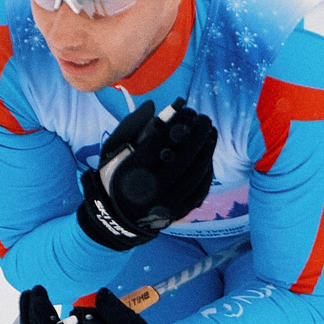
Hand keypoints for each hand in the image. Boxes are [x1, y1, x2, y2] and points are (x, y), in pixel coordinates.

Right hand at [76, 99, 217, 251]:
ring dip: (206, 151)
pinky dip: (206, 172)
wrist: (113, 218)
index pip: (162, 142)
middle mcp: (150, 188)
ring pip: (194, 175)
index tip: (189, 110)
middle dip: (198, 134)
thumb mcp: (112, 151)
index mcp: (132, 170)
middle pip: (183, 158)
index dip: (179, 123)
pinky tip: (208, 156)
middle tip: (205, 119)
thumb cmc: (113, 176)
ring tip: (211, 134)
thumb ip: (130, 127)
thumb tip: (152, 106)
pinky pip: (198, 191)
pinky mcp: (176, 213)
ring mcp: (165, 204)